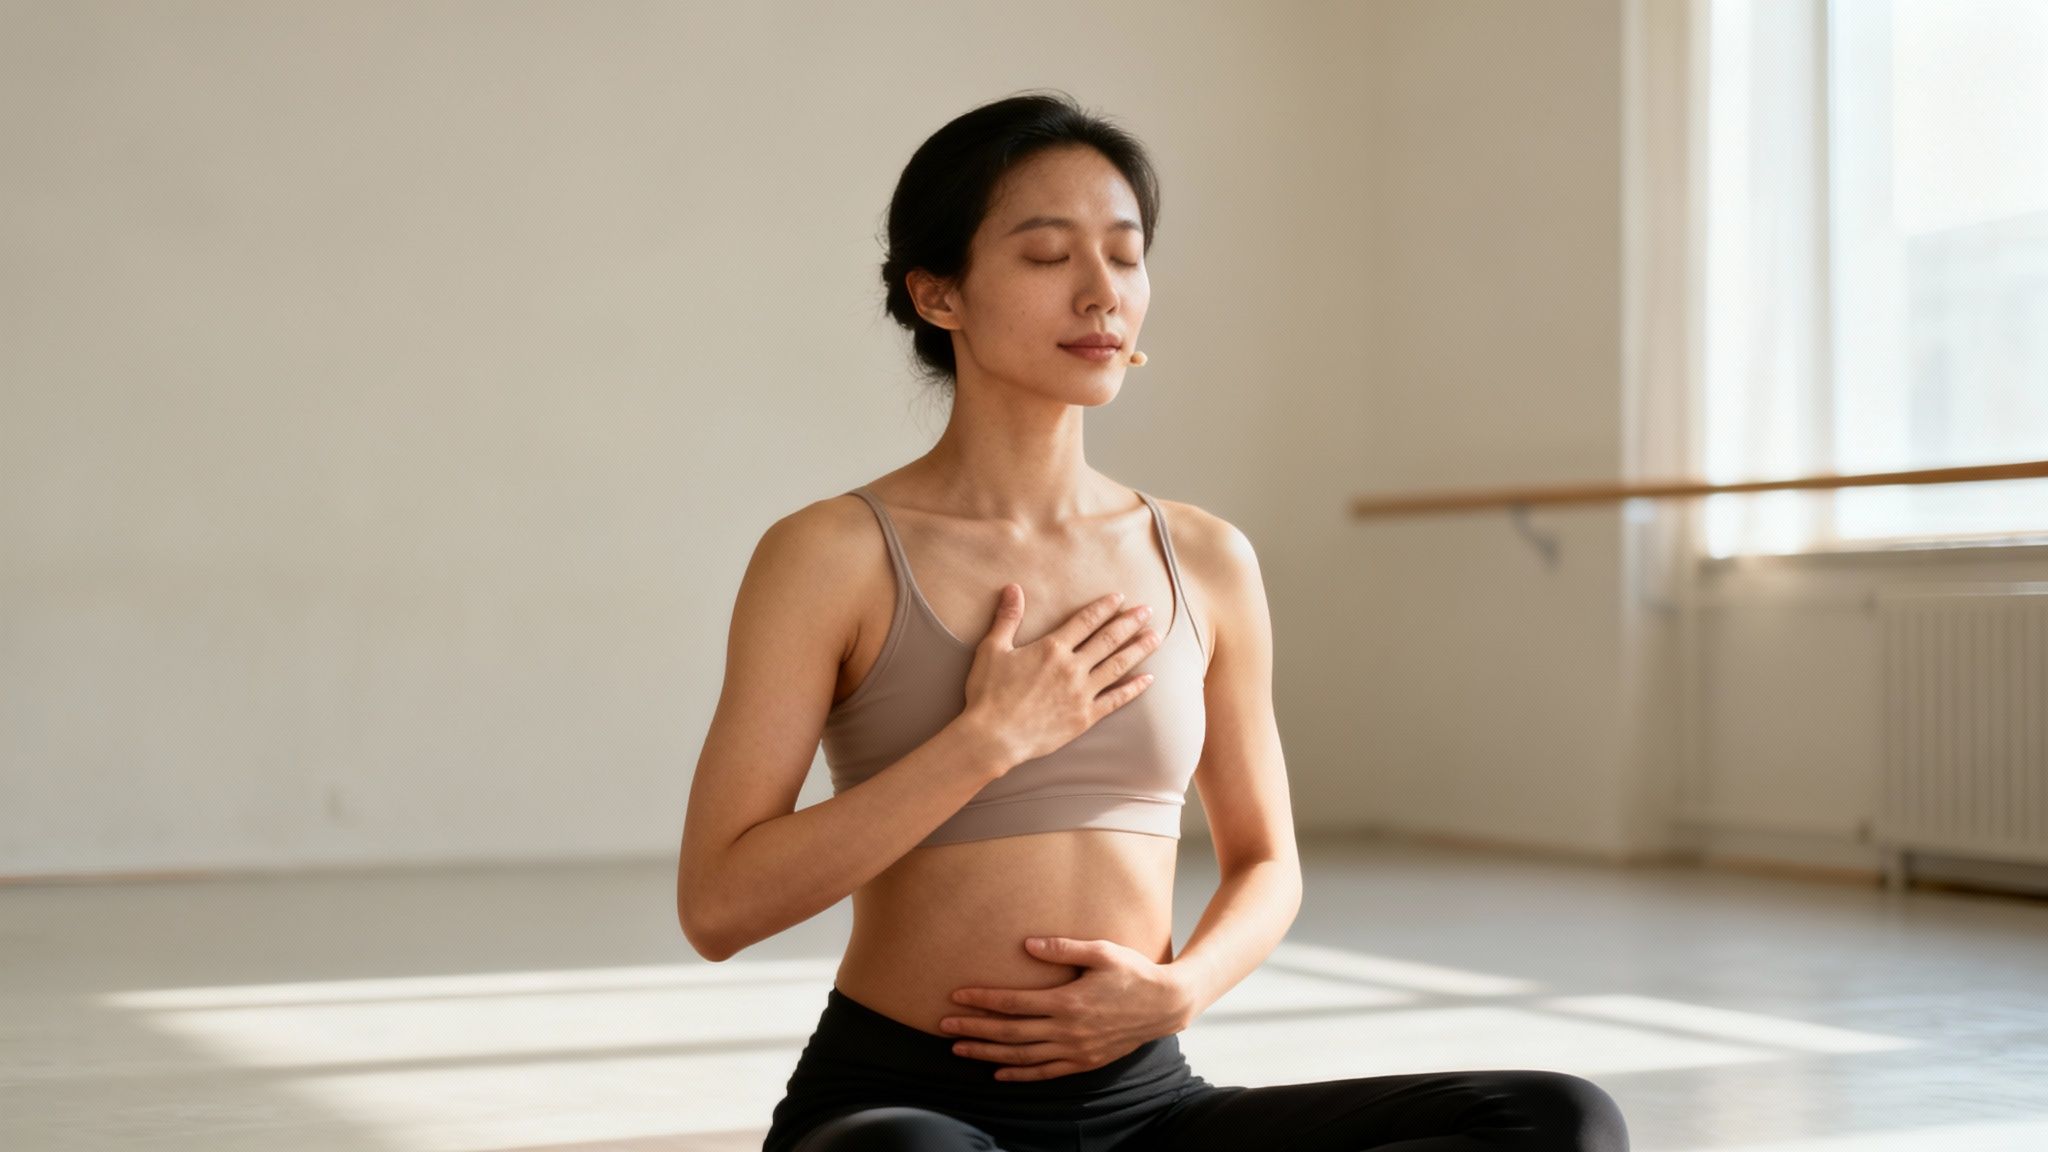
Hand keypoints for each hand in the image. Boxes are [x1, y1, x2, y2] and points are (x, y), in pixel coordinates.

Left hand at [939, 936, 1194, 1081]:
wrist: (1165, 1005)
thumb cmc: (1134, 972)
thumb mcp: (1102, 951)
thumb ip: (1064, 948)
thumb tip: (1028, 943)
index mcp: (1068, 1001)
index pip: (1013, 1003)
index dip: (982, 999)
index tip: (957, 995)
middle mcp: (1068, 1030)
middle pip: (1010, 1033)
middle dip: (974, 1028)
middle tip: (943, 1026)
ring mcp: (1076, 1050)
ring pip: (1022, 1056)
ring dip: (988, 1053)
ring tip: (959, 1049)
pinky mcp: (1084, 1062)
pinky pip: (1045, 1073)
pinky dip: (1019, 1075)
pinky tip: (998, 1073)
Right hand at [962, 586, 1161, 771]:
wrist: (993, 737)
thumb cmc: (988, 694)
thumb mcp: (992, 650)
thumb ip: (1007, 618)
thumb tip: (1013, 588)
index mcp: (1052, 648)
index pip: (1086, 621)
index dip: (1105, 607)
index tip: (1121, 598)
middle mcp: (1072, 667)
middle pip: (1109, 639)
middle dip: (1130, 622)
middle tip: (1148, 610)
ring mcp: (1082, 693)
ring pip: (1118, 666)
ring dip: (1139, 650)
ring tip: (1156, 637)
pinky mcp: (1085, 717)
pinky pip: (1116, 700)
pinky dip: (1134, 689)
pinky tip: (1148, 680)